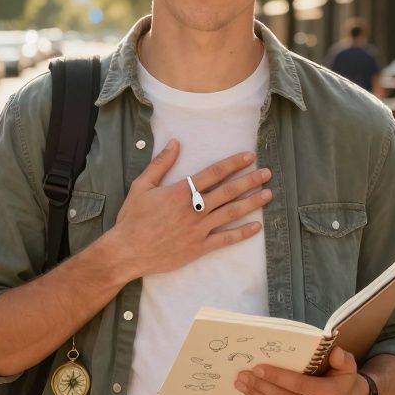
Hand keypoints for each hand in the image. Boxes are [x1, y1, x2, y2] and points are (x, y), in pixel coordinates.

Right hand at [104, 140, 271, 280]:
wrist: (126, 251)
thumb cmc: (132, 218)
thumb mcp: (142, 186)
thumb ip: (160, 164)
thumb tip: (174, 143)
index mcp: (181, 192)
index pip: (213, 173)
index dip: (232, 163)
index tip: (249, 156)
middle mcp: (193, 209)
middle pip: (228, 192)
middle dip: (249, 181)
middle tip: (267, 173)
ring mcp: (198, 230)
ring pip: (230, 213)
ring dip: (251, 203)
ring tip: (268, 195)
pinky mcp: (198, 248)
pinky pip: (224, 240)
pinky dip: (242, 234)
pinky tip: (257, 227)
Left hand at [235, 346, 368, 394]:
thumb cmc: (343, 381)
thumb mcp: (348, 366)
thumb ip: (342, 358)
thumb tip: (334, 351)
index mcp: (329, 394)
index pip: (298, 385)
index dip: (276, 376)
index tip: (258, 367)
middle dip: (260, 386)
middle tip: (243, 375)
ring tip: (242, 384)